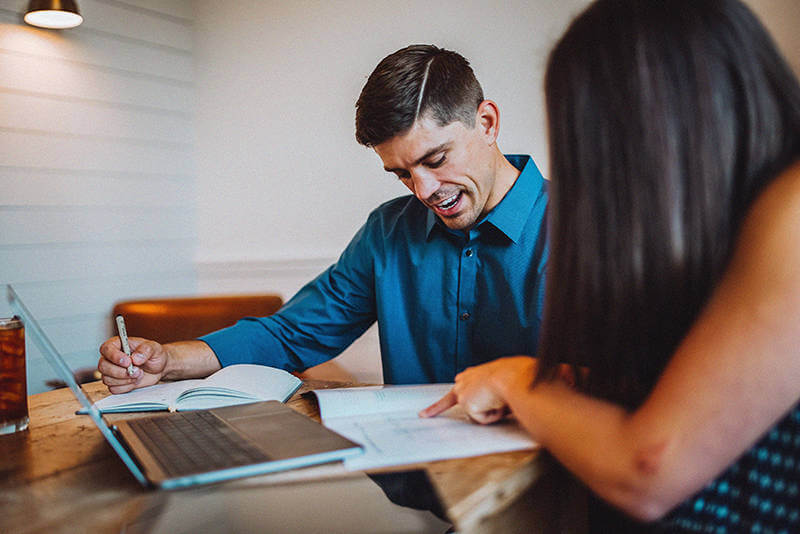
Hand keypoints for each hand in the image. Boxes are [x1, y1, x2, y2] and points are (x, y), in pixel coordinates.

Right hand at [97, 336, 168, 393]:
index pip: (106, 348)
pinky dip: (126, 386)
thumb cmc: (154, 354)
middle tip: (136, 371)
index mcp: (118, 344)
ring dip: (125, 380)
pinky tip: (135, 380)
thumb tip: (135, 358)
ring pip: (107, 379)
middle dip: (120, 372)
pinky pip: (113, 389)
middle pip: (103, 366)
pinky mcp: (115, 383)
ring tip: (139, 374)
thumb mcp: (154, 348)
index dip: (114, 356)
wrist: (159, 368)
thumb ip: (145, 350)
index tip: (128, 362)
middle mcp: (111, 358)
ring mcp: (111, 371)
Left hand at [419, 356, 537, 423]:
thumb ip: (524, 383)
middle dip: (435, 408)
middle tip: (422, 415)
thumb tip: (561, 376)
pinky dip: (492, 416)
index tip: (450, 394)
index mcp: (479, 372)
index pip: (464, 380)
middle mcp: (468, 380)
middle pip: (449, 398)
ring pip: (477, 413)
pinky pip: (483, 419)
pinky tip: (498, 405)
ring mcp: (465, 391)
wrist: (516, 376)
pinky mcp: (466, 403)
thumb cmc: (523, 373)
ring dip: (490, 412)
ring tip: (502, 400)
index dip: (459, 390)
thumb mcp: (520, 375)